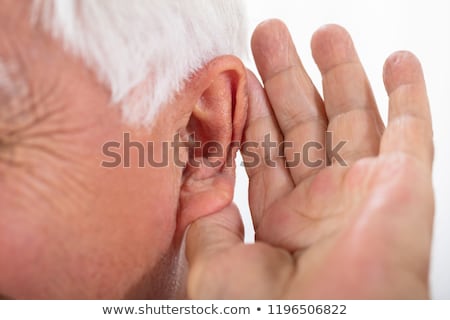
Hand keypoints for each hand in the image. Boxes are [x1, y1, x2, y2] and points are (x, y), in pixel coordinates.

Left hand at [185, 21, 433, 298]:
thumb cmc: (267, 316)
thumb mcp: (215, 261)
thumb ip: (207, 218)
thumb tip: (201, 180)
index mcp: (281, 218)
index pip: (265, 150)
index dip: (253, 111)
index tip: (241, 76)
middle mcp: (322, 201)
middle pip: (302, 122)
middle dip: (287, 76)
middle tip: (270, 35)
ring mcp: (364, 191)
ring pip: (352, 116)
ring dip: (340, 73)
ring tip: (325, 33)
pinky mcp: (405, 187)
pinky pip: (411, 132)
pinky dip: (408, 96)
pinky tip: (397, 63)